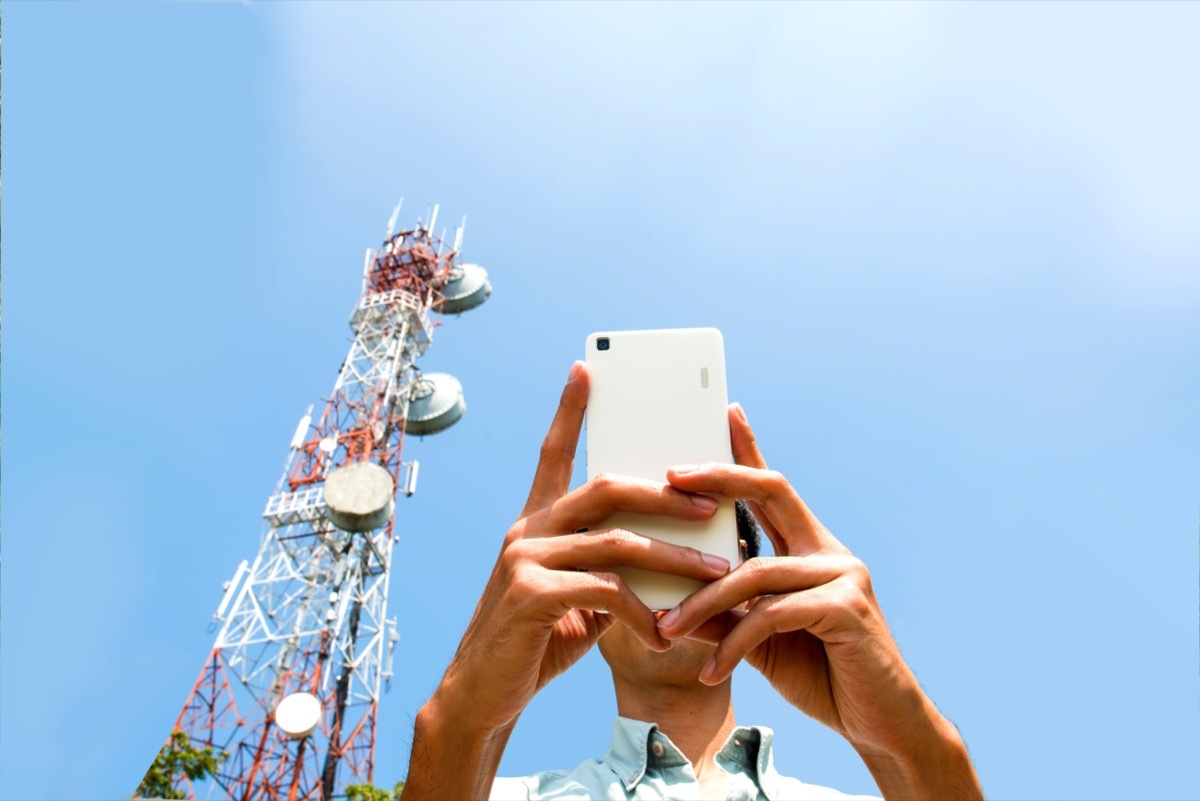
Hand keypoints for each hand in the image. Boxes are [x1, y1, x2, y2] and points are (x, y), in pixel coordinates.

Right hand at [433, 361, 731, 734]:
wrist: (483, 698)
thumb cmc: (536, 644)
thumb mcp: (578, 599)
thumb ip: (610, 568)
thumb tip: (668, 556)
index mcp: (536, 522)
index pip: (553, 453)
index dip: (569, 410)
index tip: (586, 369)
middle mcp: (527, 528)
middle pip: (607, 487)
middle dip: (668, 493)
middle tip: (714, 504)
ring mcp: (525, 557)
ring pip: (618, 540)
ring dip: (675, 558)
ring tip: (716, 574)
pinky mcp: (531, 593)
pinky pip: (607, 589)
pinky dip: (644, 612)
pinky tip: (661, 635)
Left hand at [656, 404, 981, 797]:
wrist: (881, 726)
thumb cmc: (821, 676)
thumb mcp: (761, 641)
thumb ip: (726, 615)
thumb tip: (671, 603)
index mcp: (811, 549)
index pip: (774, 489)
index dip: (750, 450)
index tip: (727, 413)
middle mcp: (831, 552)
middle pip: (772, 492)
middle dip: (719, 477)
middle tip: (670, 475)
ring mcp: (844, 576)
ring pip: (755, 571)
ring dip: (702, 603)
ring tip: (666, 630)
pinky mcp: (848, 610)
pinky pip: (772, 615)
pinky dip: (733, 644)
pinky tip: (711, 671)